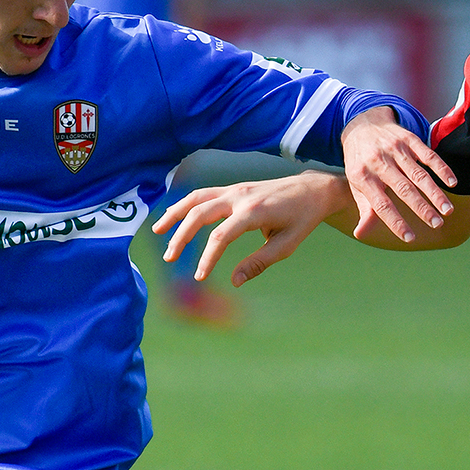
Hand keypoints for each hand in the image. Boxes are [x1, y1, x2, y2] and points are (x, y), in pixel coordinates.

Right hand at [151, 172, 350, 285]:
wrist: (312, 189)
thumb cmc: (302, 219)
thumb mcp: (286, 245)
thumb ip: (259, 262)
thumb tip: (235, 281)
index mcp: (254, 212)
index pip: (221, 236)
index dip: (207, 257)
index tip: (199, 276)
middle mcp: (240, 197)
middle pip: (200, 213)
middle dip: (181, 235)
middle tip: (169, 257)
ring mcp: (234, 189)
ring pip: (196, 198)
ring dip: (175, 214)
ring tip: (157, 230)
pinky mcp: (233, 189)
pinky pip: (203, 194)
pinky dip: (185, 204)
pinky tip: (174, 217)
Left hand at [341, 107, 456, 242]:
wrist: (362, 124)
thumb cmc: (361, 163)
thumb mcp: (356, 184)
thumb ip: (364, 208)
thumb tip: (360, 234)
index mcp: (363, 178)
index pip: (381, 205)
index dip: (395, 222)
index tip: (410, 237)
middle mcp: (379, 163)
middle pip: (404, 190)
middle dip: (422, 209)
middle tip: (437, 224)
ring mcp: (395, 150)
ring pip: (419, 174)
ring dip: (434, 193)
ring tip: (447, 210)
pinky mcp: (409, 140)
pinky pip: (428, 155)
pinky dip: (441, 169)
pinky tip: (452, 183)